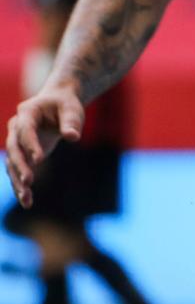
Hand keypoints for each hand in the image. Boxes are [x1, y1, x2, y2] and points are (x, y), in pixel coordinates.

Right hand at [6, 83, 84, 206]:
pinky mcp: (21, 154)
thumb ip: (71, 121)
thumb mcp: (71, 108)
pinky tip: (27, 201)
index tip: (40, 160)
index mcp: (27, 113)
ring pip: (12, 163)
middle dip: (20, 166)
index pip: (25, 130)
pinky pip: (18, 170)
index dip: (31, 145)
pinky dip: (21, 185)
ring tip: (26, 199)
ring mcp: (16, 142)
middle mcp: (16, 127)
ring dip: (18, 181)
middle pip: (14, 149)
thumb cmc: (65, 104)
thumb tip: (73, 137)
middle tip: (29, 182)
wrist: (56, 102)